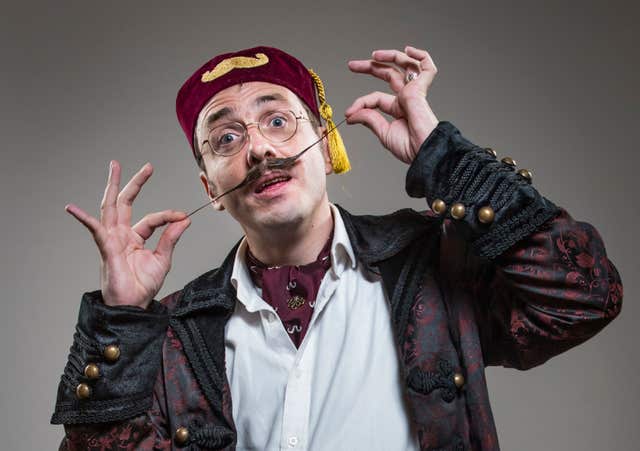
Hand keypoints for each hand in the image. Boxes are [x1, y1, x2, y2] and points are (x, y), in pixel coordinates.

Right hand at [65, 161, 190, 308]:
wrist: (133, 306)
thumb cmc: (143, 286)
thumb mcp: (163, 259)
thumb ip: (171, 238)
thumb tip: (185, 219)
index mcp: (135, 237)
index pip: (152, 218)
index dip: (168, 215)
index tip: (183, 216)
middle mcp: (122, 235)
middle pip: (126, 203)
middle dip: (134, 183)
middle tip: (146, 166)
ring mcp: (112, 240)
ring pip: (110, 208)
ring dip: (113, 187)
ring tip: (114, 167)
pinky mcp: (106, 249)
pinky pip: (95, 231)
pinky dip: (84, 219)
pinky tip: (72, 209)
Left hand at [345, 45, 438, 163]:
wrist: (424, 151)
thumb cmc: (410, 147)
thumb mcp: (382, 132)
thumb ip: (368, 119)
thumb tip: (351, 114)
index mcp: (398, 109)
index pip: (375, 97)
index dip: (360, 102)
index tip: (348, 113)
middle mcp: (407, 98)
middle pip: (389, 75)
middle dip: (370, 67)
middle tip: (352, 65)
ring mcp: (414, 92)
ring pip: (404, 65)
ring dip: (389, 56)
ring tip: (373, 55)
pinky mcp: (421, 89)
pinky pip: (427, 66)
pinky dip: (420, 55)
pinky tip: (408, 50)